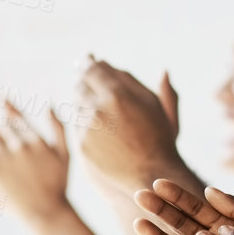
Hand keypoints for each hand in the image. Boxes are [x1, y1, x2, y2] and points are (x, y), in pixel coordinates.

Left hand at [0, 102, 71, 224]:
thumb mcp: (66, 154)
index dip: (9, 108)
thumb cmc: (58, 184)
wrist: (47, 210)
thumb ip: (59, 128)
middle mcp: (20, 144)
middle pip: (1, 124)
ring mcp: (6, 155)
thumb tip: (50, 105)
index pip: (19, 118)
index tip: (2, 99)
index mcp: (37, 139)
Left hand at [74, 59, 183, 190]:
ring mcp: (87, 130)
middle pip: (80, 85)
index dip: (89, 63)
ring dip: (82, 99)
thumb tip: (106, 61)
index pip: (93, 69)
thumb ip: (129, 78)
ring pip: (76, 105)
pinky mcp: (81, 146)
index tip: (88, 59)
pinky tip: (95, 122)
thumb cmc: (157, 136)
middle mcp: (98, 110)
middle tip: (85, 75)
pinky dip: (82, 119)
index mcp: (117, 95)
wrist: (151, 174)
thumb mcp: (151, 102)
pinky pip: (76, 125)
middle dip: (83, 80)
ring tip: (95, 101)